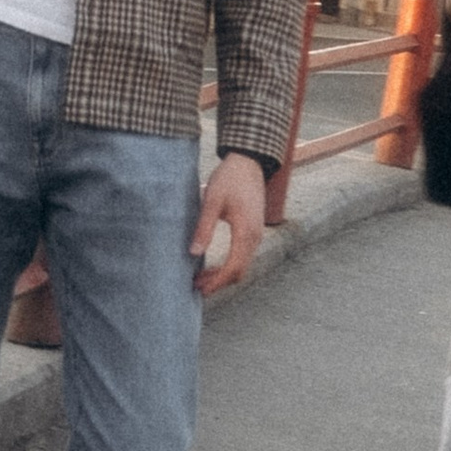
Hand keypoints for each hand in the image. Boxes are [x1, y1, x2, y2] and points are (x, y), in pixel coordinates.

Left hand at [192, 153, 266, 294]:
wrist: (248, 163)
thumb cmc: (229, 178)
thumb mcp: (212, 200)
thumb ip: (204, 227)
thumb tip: (194, 253)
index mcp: (245, 232)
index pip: (233, 267)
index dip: (216, 281)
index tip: (200, 288)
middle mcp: (255, 237)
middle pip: (239, 271)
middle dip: (219, 282)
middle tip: (197, 286)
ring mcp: (256, 235)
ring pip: (242, 265)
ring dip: (223, 275)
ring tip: (201, 277)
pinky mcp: (253, 231)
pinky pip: (243, 256)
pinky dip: (229, 265)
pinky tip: (213, 264)